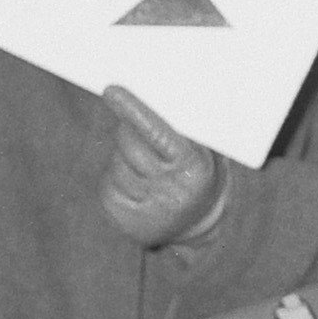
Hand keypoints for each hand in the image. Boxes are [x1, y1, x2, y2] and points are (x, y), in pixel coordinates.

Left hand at [99, 86, 228, 246]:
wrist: (195, 228)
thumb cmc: (200, 174)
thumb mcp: (209, 152)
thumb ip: (190, 128)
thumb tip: (160, 95)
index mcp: (194, 167)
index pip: (158, 132)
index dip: (134, 109)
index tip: (112, 90)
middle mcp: (170, 189)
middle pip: (131, 143)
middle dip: (129, 127)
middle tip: (137, 124)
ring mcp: (145, 205)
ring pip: (117, 162)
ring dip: (125, 156)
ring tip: (148, 166)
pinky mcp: (123, 215)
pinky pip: (108, 183)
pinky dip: (117, 177)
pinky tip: (135, 184)